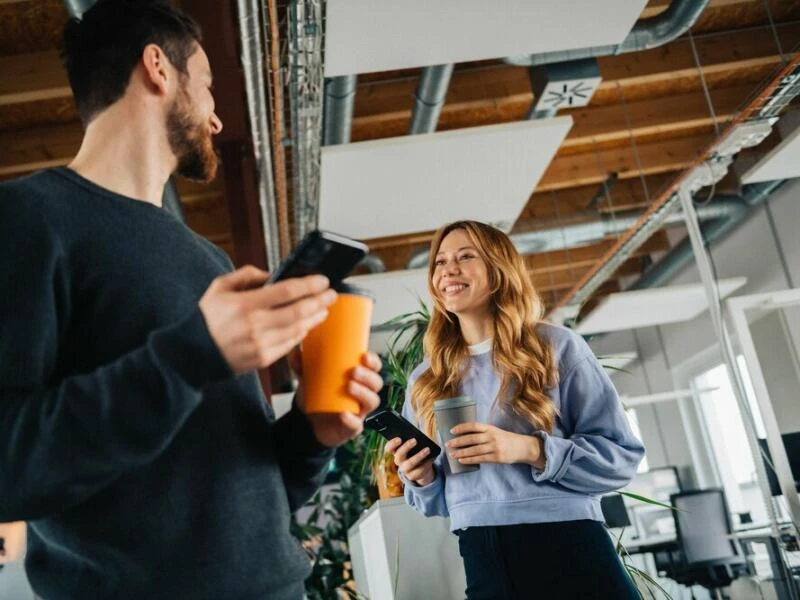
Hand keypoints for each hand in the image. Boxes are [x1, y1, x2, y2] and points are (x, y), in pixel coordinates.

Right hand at [199, 266, 336, 373]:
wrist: (193, 353)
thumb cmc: (207, 318)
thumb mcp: (220, 287)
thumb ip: (247, 275)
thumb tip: (272, 274)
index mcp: (244, 304)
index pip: (286, 291)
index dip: (309, 285)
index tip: (322, 280)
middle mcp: (255, 325)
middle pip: (299, 312)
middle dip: (320, 301)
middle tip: (331, 294)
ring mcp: (261, 345)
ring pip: (299, 330)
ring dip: (315, 318)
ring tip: (323, 309)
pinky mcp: (264, 359)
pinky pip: (290, 345)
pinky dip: (301, 333)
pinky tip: (307, 324)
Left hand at [293, 351, 382, 446]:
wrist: (307, 421)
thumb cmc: (315, 395)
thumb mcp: (307, 377)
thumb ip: (301, 364)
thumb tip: (295, 350)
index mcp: (357, 377)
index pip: (374, 366)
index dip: (373, 361)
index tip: (364, 356)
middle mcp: (363, 393)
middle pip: (376, 383)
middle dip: (368, 376)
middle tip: (353, 371)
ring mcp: (359, 411)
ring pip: (372, 401)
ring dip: (363, 393)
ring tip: (349, 387)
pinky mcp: (352, 427)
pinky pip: (357, 425)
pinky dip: (351, 419)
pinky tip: (343, 414)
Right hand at [386, 437, 435, 485]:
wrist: (421, 468)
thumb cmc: (417, 452)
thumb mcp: (414, 446)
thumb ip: (413, 441)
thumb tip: (419, 437)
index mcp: (396, 451)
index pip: (389, 448)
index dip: (392, 444)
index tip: (399, 438)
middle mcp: (398, 461)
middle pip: (399, 455)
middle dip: (406, 447)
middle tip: (414, 440)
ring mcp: (405, 469)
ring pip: (410, 463)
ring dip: (419, 456)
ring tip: (428, 449)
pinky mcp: (412, 476)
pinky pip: (419, 470)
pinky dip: (427, 463)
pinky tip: (432, 457)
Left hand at [447, 422, 545, 468]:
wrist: (522, 447)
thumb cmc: (505, 439)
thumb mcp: (495, 431)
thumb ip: (482, 432)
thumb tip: (463, 436)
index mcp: (490, 428)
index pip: (473, 426)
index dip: (462, 428)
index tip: (452, 431)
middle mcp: (492, 437)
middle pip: (471, 439)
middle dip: (458, 442)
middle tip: (448, 444)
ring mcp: (494, 447)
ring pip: (474, 450)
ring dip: (461, 453)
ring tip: (452, 454)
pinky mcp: (496, 458)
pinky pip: (480, 459)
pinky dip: (469, 460)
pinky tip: (462, 460)